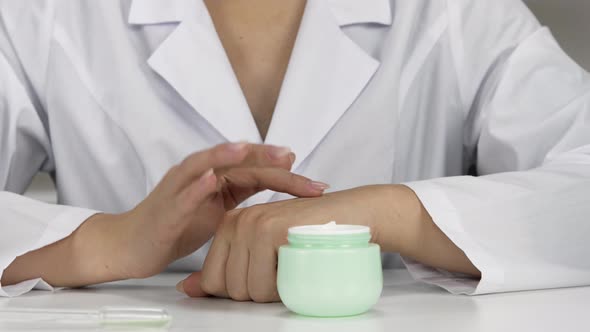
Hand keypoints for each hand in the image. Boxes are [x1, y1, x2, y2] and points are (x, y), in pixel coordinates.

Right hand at [118, 142, 328, 278]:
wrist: (132, 245)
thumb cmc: (176, 225)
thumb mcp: (219, 208)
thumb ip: (244, 191)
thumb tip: (281, 179)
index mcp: (217, 178)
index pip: (256, 171)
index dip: (286, 175)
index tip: (315, 184)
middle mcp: (199, 176)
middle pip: (236, 162)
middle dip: (265, 159)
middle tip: (294, 158)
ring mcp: (180, 189)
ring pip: (204, 165)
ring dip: (225, 155)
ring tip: (246, 149)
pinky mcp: (166, 208)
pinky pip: (182, 195)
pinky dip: (196, 186)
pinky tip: (210, 180)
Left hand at [177, 185, 413, 300]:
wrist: (350, 215)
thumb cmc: (308, 234)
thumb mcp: (260, 250)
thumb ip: (223, 268)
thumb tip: (188, 290)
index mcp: (228, 225)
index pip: (212, 281)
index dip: (240, 290)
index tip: (267, 272)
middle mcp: (236, 222)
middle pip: (230, 289)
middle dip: (258, 291)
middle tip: (284, 269)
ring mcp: (253, 224)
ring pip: (248, 290)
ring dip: (274, 291)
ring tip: (292, 265)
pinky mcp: (272, 231)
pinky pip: (267, 285)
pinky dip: (285, 288)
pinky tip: (299, 264)